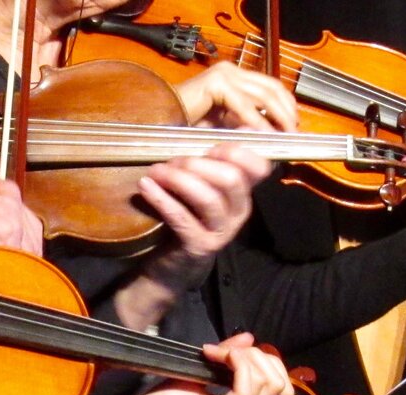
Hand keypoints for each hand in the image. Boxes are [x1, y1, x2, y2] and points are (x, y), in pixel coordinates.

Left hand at [105, 333, 292, 394]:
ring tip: (216, 354)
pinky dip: (235, 366)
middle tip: (224, 351)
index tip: (230, 351)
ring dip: (244, 359)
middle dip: (258, 357)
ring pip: (265, 385)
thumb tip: (249, 338)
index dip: (265, 361)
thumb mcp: (198, 374)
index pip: (282, 387)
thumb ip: (225, 359)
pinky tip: (214, 358)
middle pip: (279, 383)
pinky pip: (243, 392)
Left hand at [142, 143, 269, 263]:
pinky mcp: (199, 246)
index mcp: (243, 192)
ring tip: (156, 171)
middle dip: (200, 163)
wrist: (173, 264)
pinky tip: (145, 185)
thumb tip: (208, 119)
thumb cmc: (186, 215)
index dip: (238, 150)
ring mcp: (221, 231)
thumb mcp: (200, 184)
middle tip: (173, 160)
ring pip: (209, 198)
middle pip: (232, 179)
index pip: (260, 167)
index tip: (211, 144)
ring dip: (180, 179)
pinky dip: (162, 198)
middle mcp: (238, 211)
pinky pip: (182, 218)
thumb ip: (206, 156)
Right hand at [173, 62, 298, 130]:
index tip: (295, 127)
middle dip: (288, 112)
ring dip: (278, 117)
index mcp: (233, 77)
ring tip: (285, 136)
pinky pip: (245, 105)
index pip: (271, 86)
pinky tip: (263, 137)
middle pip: (273, 88)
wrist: (157, 122)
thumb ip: (246, 124)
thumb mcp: (224, 124)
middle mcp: (230, 71)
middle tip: (294, 133)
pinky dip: (257, 122)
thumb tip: (273, 134)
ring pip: (264, 95)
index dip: (287, 106)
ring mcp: (224, 74)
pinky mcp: (216, 83)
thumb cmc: (185, 126)